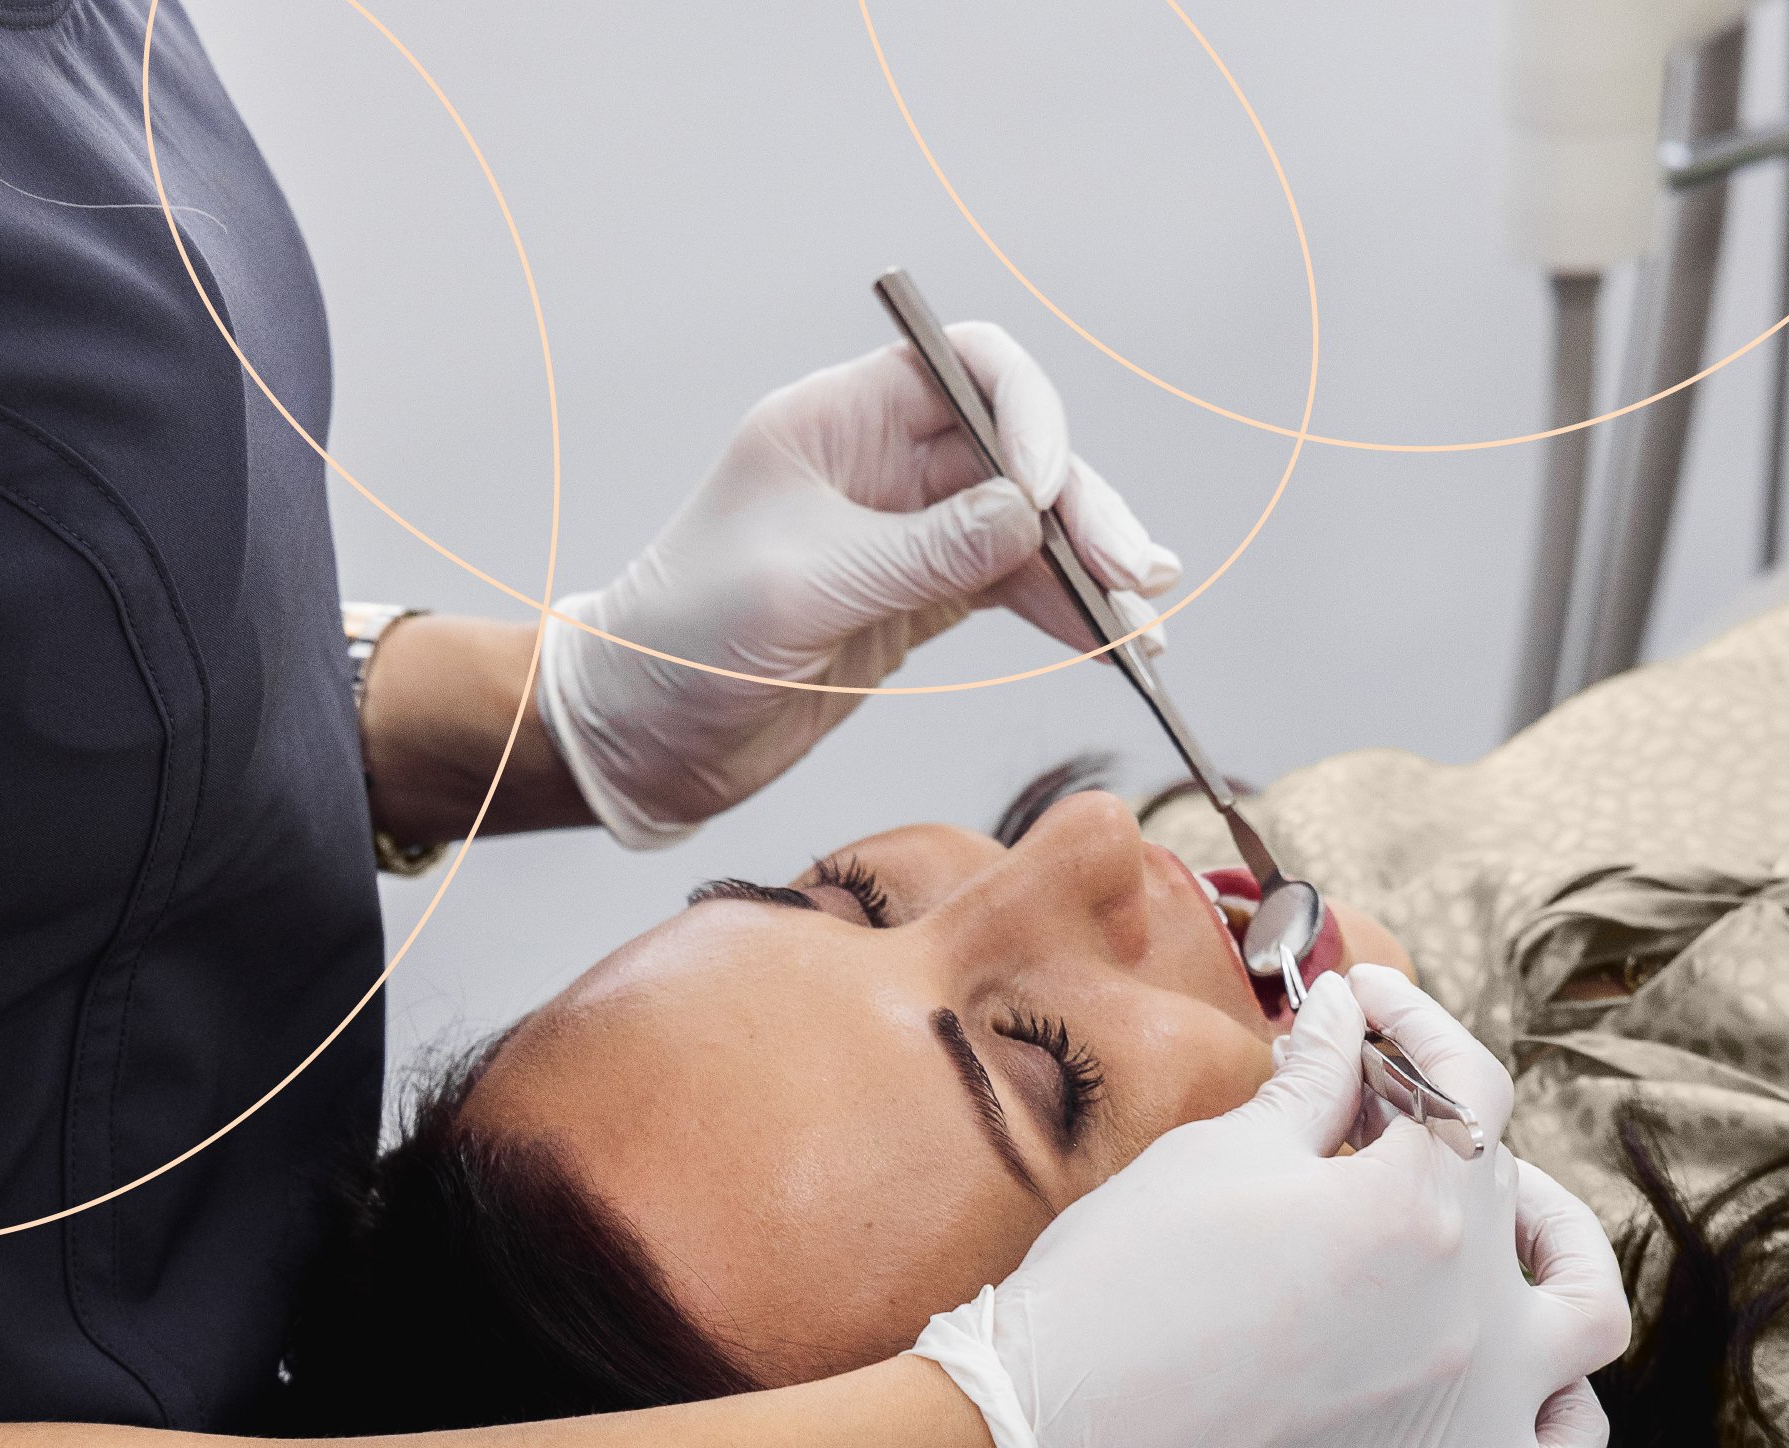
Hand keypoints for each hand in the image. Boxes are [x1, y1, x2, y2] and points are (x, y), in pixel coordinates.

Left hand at [536, 324, 1180, 846]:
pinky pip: (1012, 588)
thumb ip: (919, 552)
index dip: (1028, 416)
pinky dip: (1064, 612)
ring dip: (1091, 570)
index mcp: (838, 420)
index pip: (968, 370)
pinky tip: (1109, 643)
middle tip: (1138, 575)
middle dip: (1084, 508)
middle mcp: (880, 463)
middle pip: (1017, 452)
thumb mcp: (803, 589)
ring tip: (1146, 626)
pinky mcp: (917, 600)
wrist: (642, 736)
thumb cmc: (686, 642)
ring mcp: (906, 533)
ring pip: (1027, 527)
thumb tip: (1031, 513)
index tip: (1048, 492)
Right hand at [914, 967, 1628, 1447]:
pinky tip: (1524, 1375)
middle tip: (1360, 1107)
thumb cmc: (1121, 1284)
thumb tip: (1344, 1017)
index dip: (1412, 1018)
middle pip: (1501, 1178)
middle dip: (1433, 1120)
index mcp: (1415, 1204)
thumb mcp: (1218, 1154)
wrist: (1055, 1436)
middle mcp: (1471, 1305)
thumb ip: (1311, 1081)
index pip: (1461, 1079)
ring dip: (1562, 1246)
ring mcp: (1473, 1404)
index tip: (1362, 999)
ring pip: (1586, 1312)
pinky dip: (1562, 1411)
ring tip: (1503, 1219)